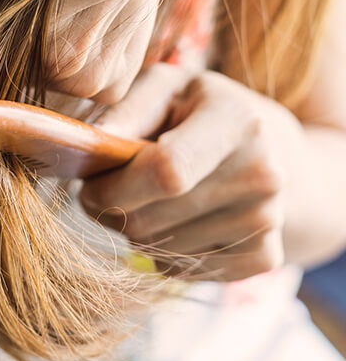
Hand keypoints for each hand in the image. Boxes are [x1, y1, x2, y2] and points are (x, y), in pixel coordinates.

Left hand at [79, 64, 305, 280]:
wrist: (270, 148)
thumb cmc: (196, 111)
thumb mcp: (164, 89)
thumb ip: (126, 111)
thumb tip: (90, 145)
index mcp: (236, 120)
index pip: (166, 172)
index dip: (114, 187)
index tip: (90, 185)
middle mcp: (262, 173)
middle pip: (152, 220)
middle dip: (112, 212)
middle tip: (108, 192)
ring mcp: (267, 220)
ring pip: (161, 251)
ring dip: (135, 233)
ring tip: (147, 201)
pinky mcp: (266, 256)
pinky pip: (181, 272)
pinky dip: (163, 254)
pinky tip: (174, 222)